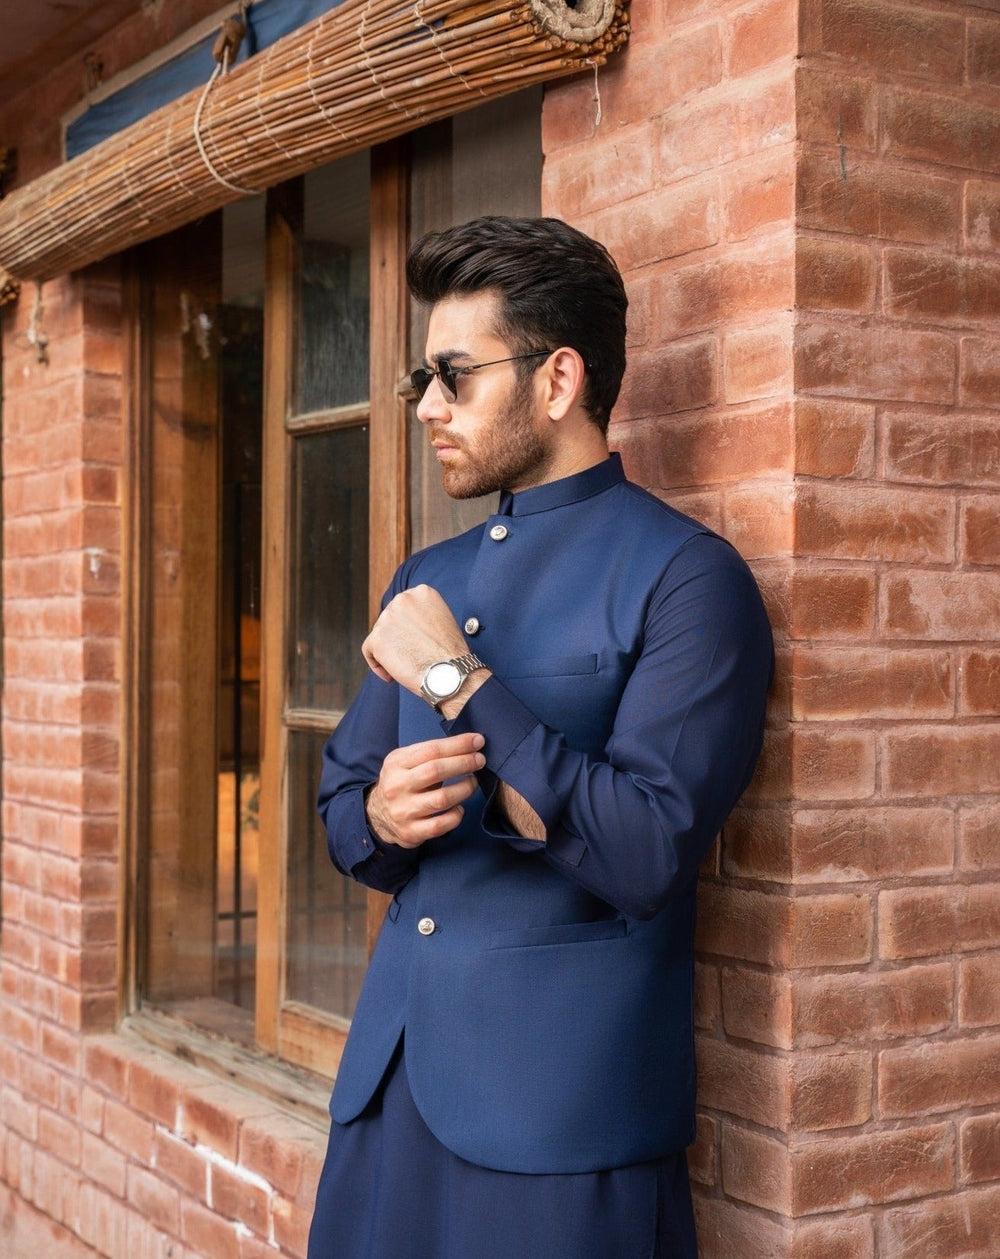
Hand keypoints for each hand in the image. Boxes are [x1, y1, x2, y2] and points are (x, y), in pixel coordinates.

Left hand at [363, 585, 469, 695]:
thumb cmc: (450, 654)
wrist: (449, 673)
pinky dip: (378, 665)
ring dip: (390, 651)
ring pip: (380, 635)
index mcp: (421, 592)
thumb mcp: (443, 620)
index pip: (403, 608)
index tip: (414, 641)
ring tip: (407, 665)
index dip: (407, 627)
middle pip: (390, 620)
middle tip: (411, 654)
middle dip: (397, 638)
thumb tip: (406, 623)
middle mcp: (403, 599)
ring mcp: (387, 618)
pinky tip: (392, 674)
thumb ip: (422, 615)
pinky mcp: (377, 638)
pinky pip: (370, 651)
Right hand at [366, 733, 486, 847]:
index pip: (431, 750)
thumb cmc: (401, 782)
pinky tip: (460, 808)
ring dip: (464, 788)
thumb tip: (468, 744)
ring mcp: (403, 811)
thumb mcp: (405, 761)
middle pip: (436, 771)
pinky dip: (456, 815)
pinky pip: (440, 825)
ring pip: (442, 799)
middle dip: (464, 763)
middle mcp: (397, 787)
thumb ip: (430, 753)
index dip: (458, 744)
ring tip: (473, 782)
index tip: (477, 741)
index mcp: (396, 764)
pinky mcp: (411, 832)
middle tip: (480, 760)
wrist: (376, 815)